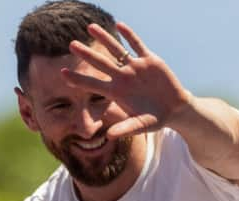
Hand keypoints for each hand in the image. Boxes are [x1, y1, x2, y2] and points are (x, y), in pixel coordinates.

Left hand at [63, 22, 191, 137]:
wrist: (175, 108)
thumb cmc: (155, 118)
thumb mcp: (141, 125)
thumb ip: (126, 128)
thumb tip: (109, 136)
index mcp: (117, 92)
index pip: (93, 84)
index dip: (78, 79)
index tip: (63, 74)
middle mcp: (123, 77)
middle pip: (101, 63)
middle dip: (87, 54)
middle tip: (72, 45)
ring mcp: (135, 67)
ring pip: (117, 50)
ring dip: (105, 39)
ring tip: (90, 27)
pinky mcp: (150, 61)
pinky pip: (137, 45)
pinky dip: (129, 36)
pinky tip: (119, 25)